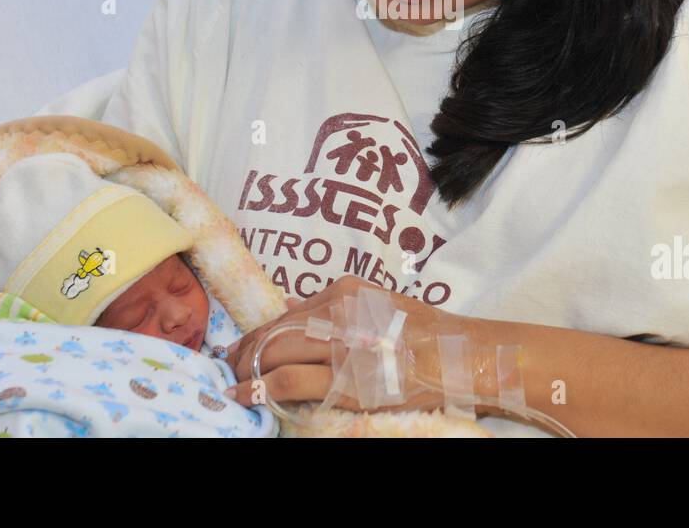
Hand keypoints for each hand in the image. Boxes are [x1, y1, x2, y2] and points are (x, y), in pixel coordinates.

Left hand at [221, 275, 477, 414]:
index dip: (262, 330)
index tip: (245, 343)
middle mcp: (338, 313)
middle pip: (275, 331)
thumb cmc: (426, 333)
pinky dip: (259, 388)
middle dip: (246, 349)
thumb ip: (337, 306)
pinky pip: (287, 381)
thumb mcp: (380, 304)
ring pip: (274, 353)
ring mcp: (340, 346)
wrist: (459, 356)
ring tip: (235, 381)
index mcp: (346, 292)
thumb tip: (292, 305)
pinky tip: (245, 395)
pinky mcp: (345, 380)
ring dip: (248, 369)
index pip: (290, 313)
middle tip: (230, 364)